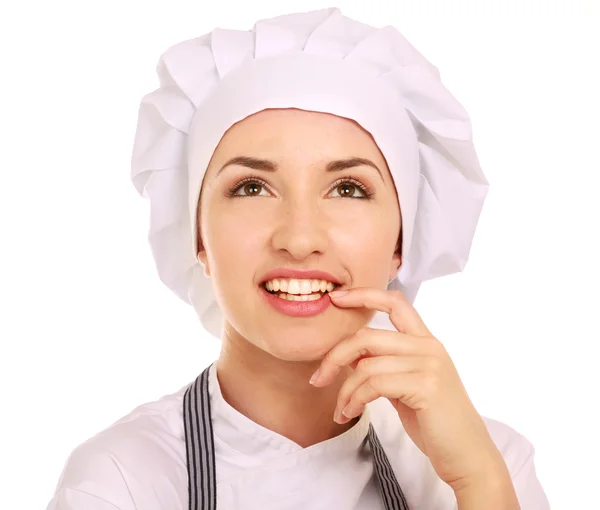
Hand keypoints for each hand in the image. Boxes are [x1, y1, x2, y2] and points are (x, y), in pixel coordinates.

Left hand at [309, 287, 507, 490]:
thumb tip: (350, 358)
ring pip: (366, 364)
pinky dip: (354, 399)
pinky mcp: (425, 386)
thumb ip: (385, 366)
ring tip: (341, 409)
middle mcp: (428, 347)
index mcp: (425, 342)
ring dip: (344, 390)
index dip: (363, 295)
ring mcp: (429, 364)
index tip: (336, 298)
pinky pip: (374, 384)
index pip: (395, 302)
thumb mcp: (407, 386)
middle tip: (318, 378)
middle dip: (335, 356)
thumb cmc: (435, 422)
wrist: (467, 454)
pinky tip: (349, 412)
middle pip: (367, 335)